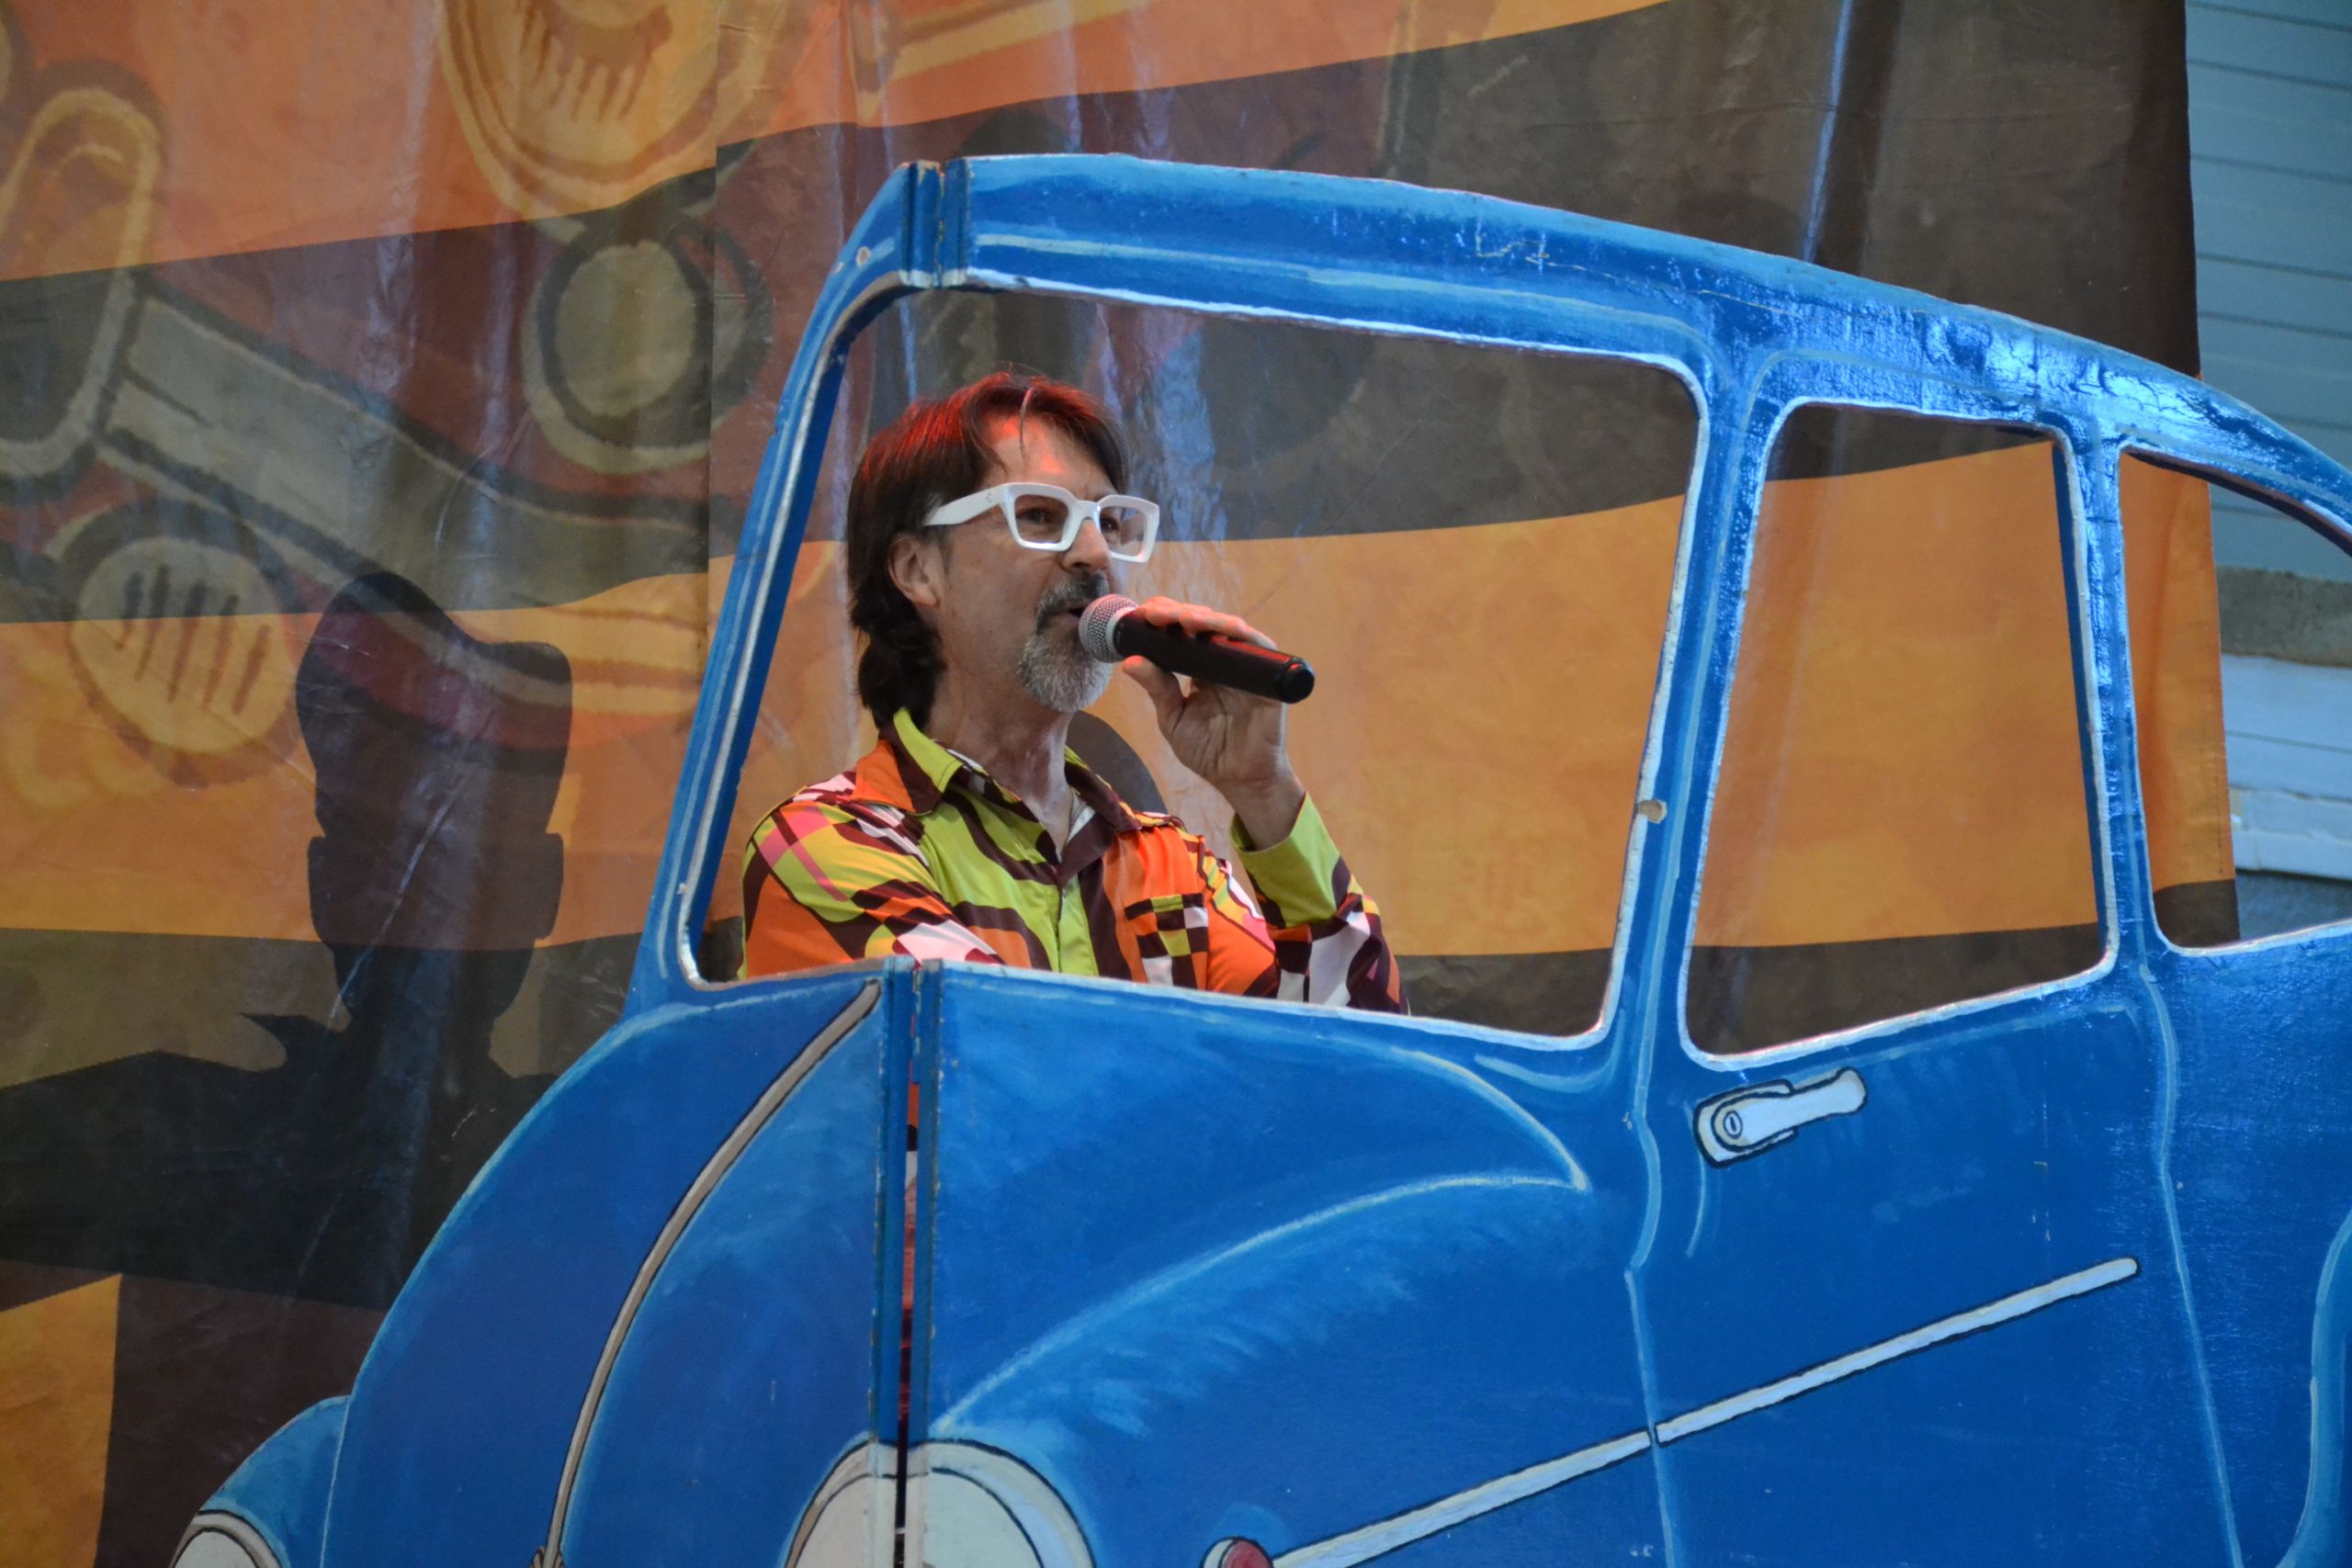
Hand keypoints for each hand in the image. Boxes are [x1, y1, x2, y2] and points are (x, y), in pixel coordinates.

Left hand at [1119, 596, 1305, 846]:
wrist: (1240, 779)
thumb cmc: (1209, 751)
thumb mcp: (1174, 718)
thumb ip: (1157, 689)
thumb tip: (1129, 661)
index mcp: (1199, 667)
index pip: (1181, 633)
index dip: (1163, 619)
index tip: (1140, 615)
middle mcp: (1223, 660)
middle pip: (1202, 624)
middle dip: (1178, 614)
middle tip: (1155, 613)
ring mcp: (1246, 664)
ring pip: (1227, 628)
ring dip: (1206, 618)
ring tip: (1184, 619)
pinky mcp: (1268, 674)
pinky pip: (1258, 646)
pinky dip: (1241, 634)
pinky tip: (1224, 629)